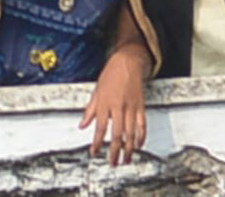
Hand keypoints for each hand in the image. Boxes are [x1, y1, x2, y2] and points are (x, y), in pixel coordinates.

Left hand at [79, 44, 149, 165]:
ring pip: (130, 133)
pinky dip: (141, 137)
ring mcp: (130, 107)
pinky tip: (138, 145)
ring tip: (126, 159)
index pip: (99, 128)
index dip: (96, 143)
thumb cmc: (110, 75)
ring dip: (128, 148)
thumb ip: (89, 111)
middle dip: (114, 151)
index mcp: (104, 103)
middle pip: (116, 134)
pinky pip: (142, 125)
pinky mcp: (141, 106)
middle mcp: (117, 107)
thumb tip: (82, 125)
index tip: (94, 153)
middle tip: (113, 162)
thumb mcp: (96, 91)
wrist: (128, 62)